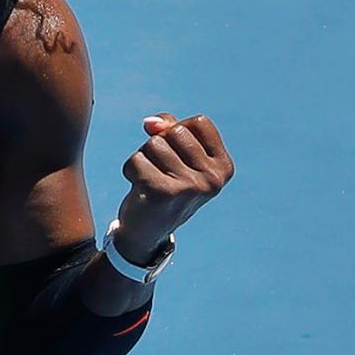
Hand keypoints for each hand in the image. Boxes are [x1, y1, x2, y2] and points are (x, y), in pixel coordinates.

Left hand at [112, 113, 233, 261]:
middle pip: (175, 131)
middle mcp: (213, 179)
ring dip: (144, 158)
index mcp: (223, 168)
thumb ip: (168, 127)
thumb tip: (150, 123)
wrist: (147, 232)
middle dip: (159, 146)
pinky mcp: (163, 192)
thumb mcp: (175, 154)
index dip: (178, 132)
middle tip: (160, 173)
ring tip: (150, 181)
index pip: (199, 122)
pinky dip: (131, 170)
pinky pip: (137, 160)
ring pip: (153, 144)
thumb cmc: (164, 185)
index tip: (177, 158)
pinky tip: (139, 189)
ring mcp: (190, 187)